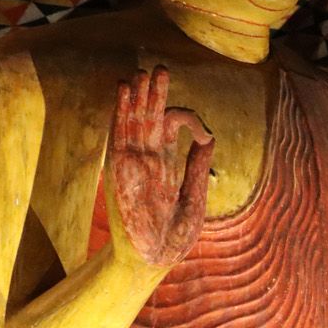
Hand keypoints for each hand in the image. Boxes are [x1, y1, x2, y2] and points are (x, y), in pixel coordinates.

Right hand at [109, 66, 213, 268]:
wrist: (153, 260)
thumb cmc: (174, 235)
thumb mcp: (195, 198)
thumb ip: (198, 167)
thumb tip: (209, 137)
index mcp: (167, 165)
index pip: (172, 128)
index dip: (188, 120)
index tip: (204, 133)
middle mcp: (148, 160)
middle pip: (151, 118)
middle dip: (155, 94)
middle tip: (160, 68)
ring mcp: (133, 163)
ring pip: (134, 121)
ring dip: (137, 97)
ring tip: (140, 72)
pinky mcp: (120, 171)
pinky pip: (119, 135)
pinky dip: (120, 112)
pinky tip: (122, 91)